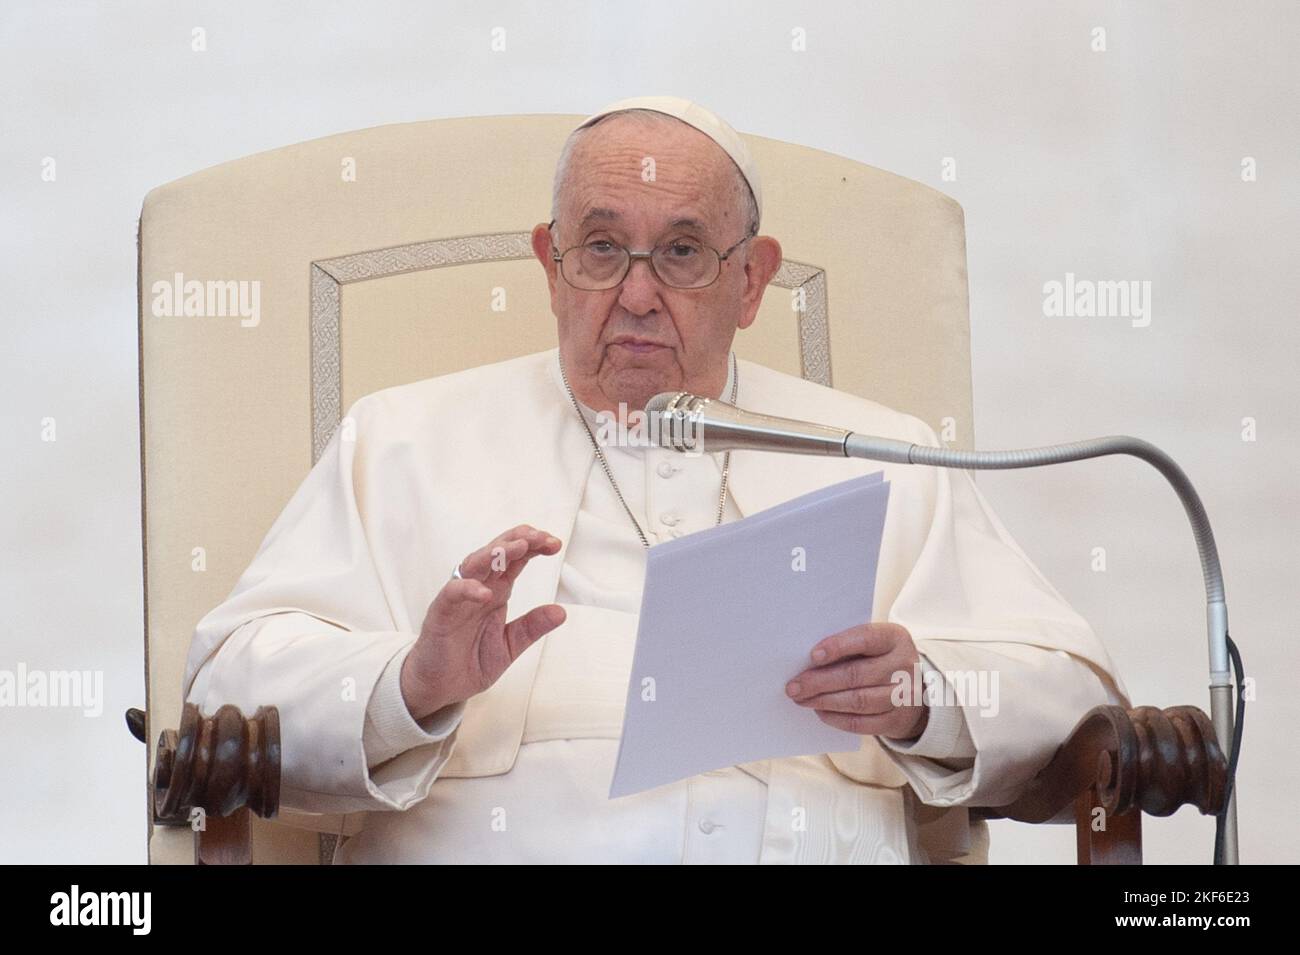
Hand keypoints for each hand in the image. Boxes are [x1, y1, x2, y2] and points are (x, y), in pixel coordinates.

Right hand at [400, 525, 565, 720]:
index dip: (534, 547)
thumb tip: (561, 612)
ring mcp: (459, 599)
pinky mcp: (441, 614)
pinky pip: (452, 594)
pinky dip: (468, 589)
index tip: (555, 543)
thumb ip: (531, 627)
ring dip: (495, 553)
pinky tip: (485, 592)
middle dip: (518, 540)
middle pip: (496, 553)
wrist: (440, 687)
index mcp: (497, 591)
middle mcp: (479, 588)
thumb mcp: (510, 645)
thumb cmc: (470, 661)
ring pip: (474, 565)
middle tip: (540, 537)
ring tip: (517, 548)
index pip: (516, 560)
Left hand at [785, 622, 928, 740]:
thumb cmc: (880, 660)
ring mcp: (904, 695)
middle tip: (794, 687)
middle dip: (820, 681)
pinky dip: (837, 719)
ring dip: (824, 701)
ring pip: (858, 701)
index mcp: (895, 638)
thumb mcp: (873, 645)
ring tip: (802, 700)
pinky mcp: (896, 720)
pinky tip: (820, 712)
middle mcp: (903, 666)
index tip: (813, 655)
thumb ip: (848, 646)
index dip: (838, 646)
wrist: (915, 689)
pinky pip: (862, 723)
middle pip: (857, 674)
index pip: (865, 638)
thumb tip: (807, 660)